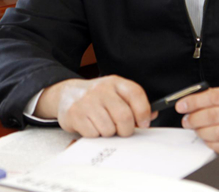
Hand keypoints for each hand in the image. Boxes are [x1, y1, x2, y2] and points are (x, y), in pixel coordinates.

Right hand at [36, 76, 156, 137]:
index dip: (144, 112)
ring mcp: (87, 101)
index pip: (136, 94)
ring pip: (109, 129)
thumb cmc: (97, 98)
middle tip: (123, 131)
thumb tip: (151, 116)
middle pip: (124, 116)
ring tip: (104, 125)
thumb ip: (134, 104)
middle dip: (126, 130)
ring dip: (109, 133)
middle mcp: (101, 89)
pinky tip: (91, 126)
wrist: (67, 94)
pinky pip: (93, 134)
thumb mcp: (116, 94)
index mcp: (115, 82)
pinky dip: (95, 135)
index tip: (144, 123)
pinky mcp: (75, 114)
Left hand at [176, 86, 218, 153]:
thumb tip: (194, 99)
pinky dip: (210, 142)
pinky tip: (207, 137)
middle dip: (194, 118)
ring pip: (216, 133)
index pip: (214, 97)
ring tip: (195, 127)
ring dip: (200, 131)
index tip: (182, 104)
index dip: (194, 101)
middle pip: (213, 116)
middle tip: (186, 118)